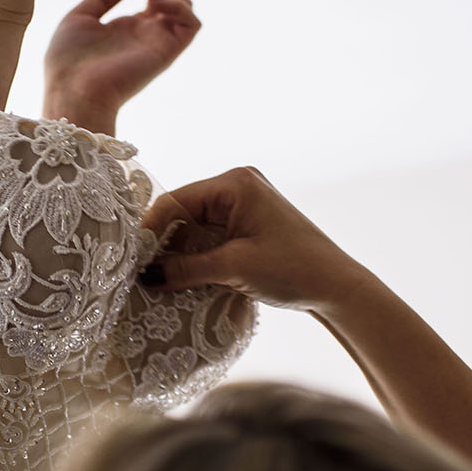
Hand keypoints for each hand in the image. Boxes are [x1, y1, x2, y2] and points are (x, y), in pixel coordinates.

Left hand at [42, 0, 200, 133]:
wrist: (70, 91)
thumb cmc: (68, 61)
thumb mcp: (81, 15)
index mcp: (129, 28)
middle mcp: (148, 34)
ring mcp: (158, 43)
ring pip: (186, 7)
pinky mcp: (166, 52)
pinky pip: (191, 25)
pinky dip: (179, 6)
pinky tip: (152, 3)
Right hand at [142, 166, 371, 312]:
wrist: (338, 287)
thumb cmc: (293, 270)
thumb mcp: (234, 268)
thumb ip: (186, 269)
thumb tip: (145, 276)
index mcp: (235, 183)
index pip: (176, 200)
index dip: (151, 231)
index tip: (132, 261)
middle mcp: (238, 185)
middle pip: (183, 211)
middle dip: (163, 242)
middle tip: (141, 273)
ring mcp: (245, 204)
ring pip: (195, 226)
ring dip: (178, 252)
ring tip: (159, 279)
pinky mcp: (249, 224)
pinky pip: (211, 235)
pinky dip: (196, 255)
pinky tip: (183, 276)